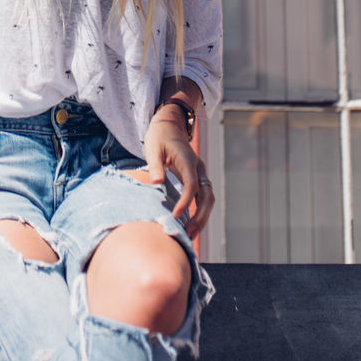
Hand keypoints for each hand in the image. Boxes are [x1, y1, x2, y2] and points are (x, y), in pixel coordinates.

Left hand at [143, 111, 214, 240]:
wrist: (169, 124)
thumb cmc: (159, 135)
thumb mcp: (153, 147)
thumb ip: (155, 165)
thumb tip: (156, 182)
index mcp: (188, 160)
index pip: (192, 185)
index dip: (186, 202)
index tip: (175, 215)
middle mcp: (198, 168)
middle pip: (206, 196)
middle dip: (200, 217)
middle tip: (188, 234)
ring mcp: (199, 174)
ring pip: (208, 199)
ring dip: (202, 218)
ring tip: (189, 236)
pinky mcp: (196, 178)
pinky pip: (202, 198)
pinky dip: (199, 212)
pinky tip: (189, 225)